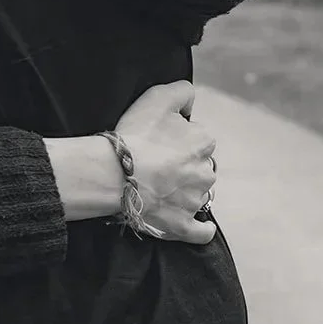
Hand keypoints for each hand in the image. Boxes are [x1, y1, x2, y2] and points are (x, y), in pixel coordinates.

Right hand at [114, 82, 217, 245]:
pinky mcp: (182, 225)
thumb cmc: (136, 136)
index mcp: (204, 143)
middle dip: (185, 166)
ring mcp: (194, 201)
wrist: (116, 174)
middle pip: (199, 167)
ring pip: (198, 194)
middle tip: (158, 164)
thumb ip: (183, 92)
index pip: (198, 139)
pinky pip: (200, 232)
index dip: (179, 139)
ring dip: (186, 192)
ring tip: (161, 188)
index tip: (161, 141)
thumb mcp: (159, 97)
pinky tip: (200, 226)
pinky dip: (201, 229)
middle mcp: (206, 172)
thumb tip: (190, 106)